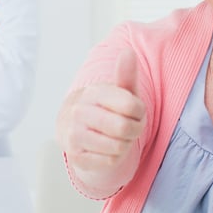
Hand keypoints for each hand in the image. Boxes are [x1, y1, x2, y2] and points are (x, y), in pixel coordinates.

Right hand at [57, 49, 145, 193]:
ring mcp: (74, 135)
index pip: (131, 105)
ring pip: (118, 147)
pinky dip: (115, 157)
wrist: (72, 128)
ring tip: (116, 137)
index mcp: (92, 92)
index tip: (134, 110)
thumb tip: (128, 52)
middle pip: (124, 128)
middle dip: (134, 130)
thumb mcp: (117, 91)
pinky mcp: (76, 157)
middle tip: (129, 127)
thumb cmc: (103, 108)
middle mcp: (79, 112)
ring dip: (124, 144)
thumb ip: (125, 74)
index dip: (139, 111)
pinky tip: (106, 148)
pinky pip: (111, 161)